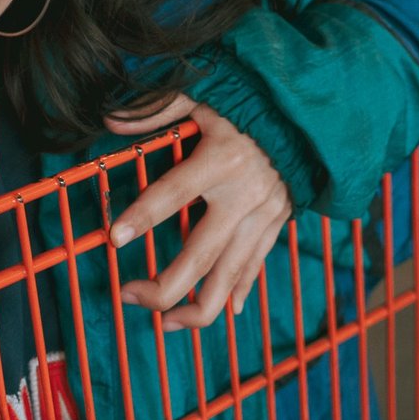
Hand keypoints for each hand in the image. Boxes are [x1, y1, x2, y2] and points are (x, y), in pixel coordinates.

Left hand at [103, 93, 291, 329]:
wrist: (309, 113)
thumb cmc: (247, 102)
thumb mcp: (202, 96)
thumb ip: (157, 108)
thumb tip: (109, 119)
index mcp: (221, 159)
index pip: (174, 193)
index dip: (143, 215)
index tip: (115, 237)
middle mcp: (244, 194)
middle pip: (202, 254)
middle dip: (164, 285)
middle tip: (129, 295)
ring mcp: (265, 214)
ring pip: (231, 274)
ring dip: (199, 306)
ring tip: (167, 323)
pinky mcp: (278, 223)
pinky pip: (256, 264)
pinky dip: (239, 290)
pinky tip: (224, 311)